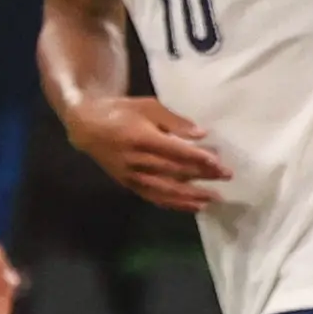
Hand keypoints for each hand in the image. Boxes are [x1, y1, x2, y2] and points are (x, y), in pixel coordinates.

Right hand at [67, 94, 230, 213]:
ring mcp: (131, 175)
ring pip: (165, 190)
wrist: (86, 126)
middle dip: (202, 176)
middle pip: (174, 171)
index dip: (198, 159)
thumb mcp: (147, 106)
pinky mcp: (128, 184)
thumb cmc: (120, 112)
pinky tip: (194, 207)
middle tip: (227, 177)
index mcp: (141, 139)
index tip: (219, 163)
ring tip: (215, 199)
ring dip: (192, 196)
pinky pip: (154, 197)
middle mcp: (136, 161)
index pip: (175, 152)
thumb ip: (174, 121)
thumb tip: (201, 134)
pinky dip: (175, 204)